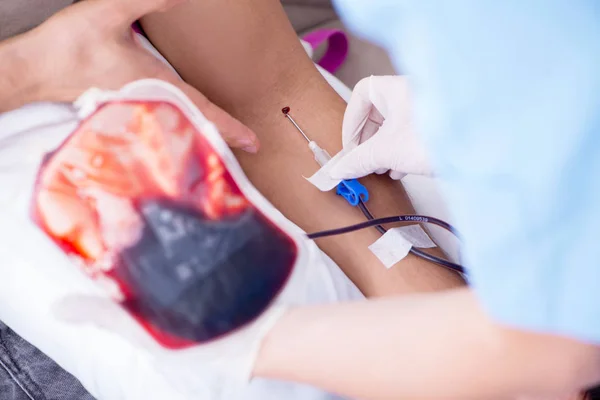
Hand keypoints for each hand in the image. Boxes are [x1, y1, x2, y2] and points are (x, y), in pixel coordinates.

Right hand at [0, 0, 257, 151]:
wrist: (29, 73)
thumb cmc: (65, 48)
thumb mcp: (108, 13)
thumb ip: (147, 0)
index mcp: (153, 87)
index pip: (202, 111)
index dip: (230, 127)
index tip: (254, 141)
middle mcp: (148, 109)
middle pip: (193, 130)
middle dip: (221, 140)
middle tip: (248, 148)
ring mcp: (135, 118)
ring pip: (177, 134)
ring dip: (200, 138)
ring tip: (223, 147)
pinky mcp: (121, 118)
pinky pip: (157, 132)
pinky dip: (176, 135)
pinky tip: (182, 137)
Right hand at [328, 75, 430, 179]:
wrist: (479, 152)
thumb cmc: (431, 140)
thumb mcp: (385, 152)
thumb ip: (358, 160)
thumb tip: (338, 170)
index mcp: (394, 87)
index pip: (361, 95)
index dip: (350, 122)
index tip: (349, 147)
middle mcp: (409, 91)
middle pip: (376, 112)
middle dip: (366, 140)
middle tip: (361, 161)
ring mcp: (425, 107)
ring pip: (393, 124)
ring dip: (382, 147)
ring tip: (379, 168)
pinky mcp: (436, 125)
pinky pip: (409, 132)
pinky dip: (399, 149)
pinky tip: (399, 169)